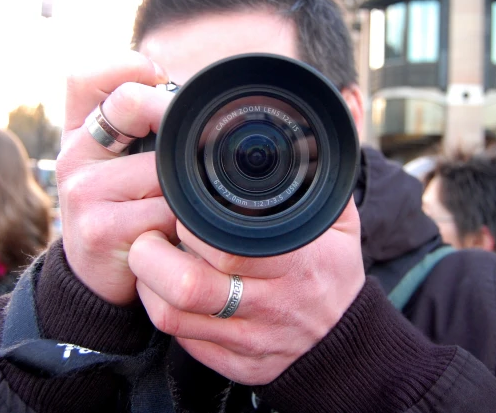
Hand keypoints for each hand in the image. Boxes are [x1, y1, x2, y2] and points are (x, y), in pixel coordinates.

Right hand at [57, 53, 177, 304]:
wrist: (100, 276)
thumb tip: (196, 91)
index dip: (127, 66)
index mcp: (80, 131)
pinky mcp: (100, 230)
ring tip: (189, 200)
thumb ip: (144, 125)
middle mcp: (74, 155)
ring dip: (187, 184)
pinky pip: (166, 210)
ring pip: (161, 164)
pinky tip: (182, 228)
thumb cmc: (123, 208)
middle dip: (172, 113)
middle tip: (198, 137)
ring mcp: (83, 191)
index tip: (161, 79)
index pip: (85, 77)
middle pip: (127, 102)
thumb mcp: (123, 162)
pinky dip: (186, 220)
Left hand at [128, 198, 364, 384]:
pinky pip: (183, 341)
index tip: (179, 209)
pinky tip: (167, 292)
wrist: (347, 343)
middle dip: (153, 255)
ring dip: (149, 286)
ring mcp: (250, 339)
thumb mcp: (339, 224)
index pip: (228, 246)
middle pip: (189, 285)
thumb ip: (317, 181)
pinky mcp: (235, 364)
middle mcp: (271, 304)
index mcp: (295, 263)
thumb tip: (305, 132)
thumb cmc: (335, 274)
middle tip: (147, 235)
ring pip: (174, 317)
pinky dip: (164, 312)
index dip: (190, 225)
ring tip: (150, 262)